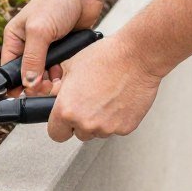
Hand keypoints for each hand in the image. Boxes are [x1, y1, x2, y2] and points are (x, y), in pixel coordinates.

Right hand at [1, 0, 103, 95]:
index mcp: (14, 38)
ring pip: (43, 75)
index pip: (8, 68)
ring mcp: (45, 48)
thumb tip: (28, 84)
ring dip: (50, 80)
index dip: (14, 83)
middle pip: (26, 75)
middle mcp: (27, 45)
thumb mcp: (40, 31)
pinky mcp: (62, 49)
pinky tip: (66, 72)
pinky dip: (61, 74)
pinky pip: (58, 69)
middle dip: (35, 84)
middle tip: (46, 88)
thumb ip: (32, 59)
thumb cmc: (57, 0)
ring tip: (58, 80)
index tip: (23, 95)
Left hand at [47, 32, 162, 141]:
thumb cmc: (106, 58)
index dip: (61, 126)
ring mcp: (106, 127)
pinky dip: (117, 119)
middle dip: (82, 122)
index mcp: (66, 110)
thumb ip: (60, 89)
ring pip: (98, 132)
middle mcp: (85, 122)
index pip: (56, 134)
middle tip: (90, 103)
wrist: (136, 57)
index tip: (66, 121)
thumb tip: (55, 96)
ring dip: (100, 121)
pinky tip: (118, 101)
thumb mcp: (70, 68)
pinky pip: (116, 129)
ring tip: (106, 99)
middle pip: (78, 134)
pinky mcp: (125, 127)